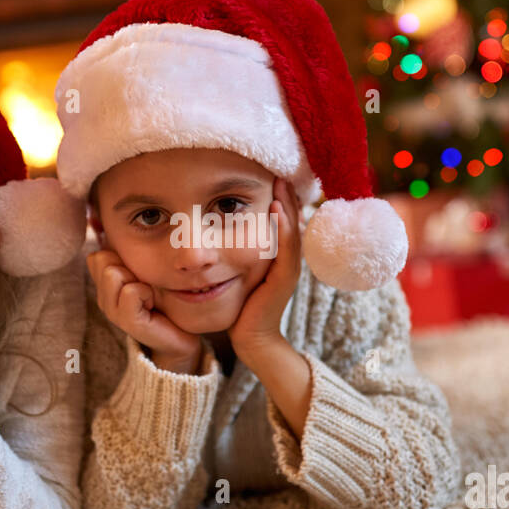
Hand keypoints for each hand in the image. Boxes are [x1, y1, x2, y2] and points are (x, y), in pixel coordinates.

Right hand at [87, 246, 201, 373]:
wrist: (181, 335)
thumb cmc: (165, 300)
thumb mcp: (145, 272)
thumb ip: (128, 254)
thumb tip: (109, 229)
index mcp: (104, 286)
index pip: (96, 256)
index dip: (120, 257)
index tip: (138, 274)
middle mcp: (103, 299)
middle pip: (101, 259)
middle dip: (128, 265)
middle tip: (145, 285)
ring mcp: (112, 312)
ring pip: (113, 273)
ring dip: (138, 279)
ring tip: (148, 295)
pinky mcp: (127, 322)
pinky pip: (130, 291)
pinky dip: (146, 292)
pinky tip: (152, 304)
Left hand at [228, 178, 301, 364]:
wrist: (250, 337)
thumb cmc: (240, 306)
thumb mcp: (237, 272)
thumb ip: (234, 253)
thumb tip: (216, 230)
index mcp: (279, 257)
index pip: (283, 221)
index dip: (281, 198)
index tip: (272, 175)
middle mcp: (288, 260)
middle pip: (292, 221)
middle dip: (286, 195)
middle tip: (280, 170)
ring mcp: (288, 269)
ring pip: (292, 231)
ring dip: (287, 205)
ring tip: (281, 183)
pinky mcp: (283, 279)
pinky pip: (287, 249)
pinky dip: (284, 229)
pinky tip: (278, 211)